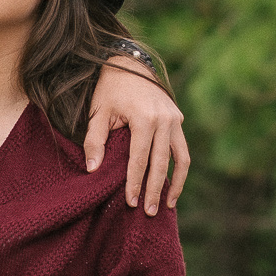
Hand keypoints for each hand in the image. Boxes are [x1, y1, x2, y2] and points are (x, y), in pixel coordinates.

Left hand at [83, 64, 189, 214]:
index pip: (140, 159)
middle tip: (150, 212)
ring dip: (175, 183)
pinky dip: (180, 168)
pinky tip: (174, 185)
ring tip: (168, 204)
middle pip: (161, 163)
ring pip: (180, 158)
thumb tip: (93, 170)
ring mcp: (175, 119)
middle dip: (155, 189)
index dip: (135, 183)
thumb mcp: (98, 113)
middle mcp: (164, 120)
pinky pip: (182, 149)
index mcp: (145, 118)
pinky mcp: (178, 119)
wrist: (128, 62)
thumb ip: (95, 142)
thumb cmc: (109, 89)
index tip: (131, 202)